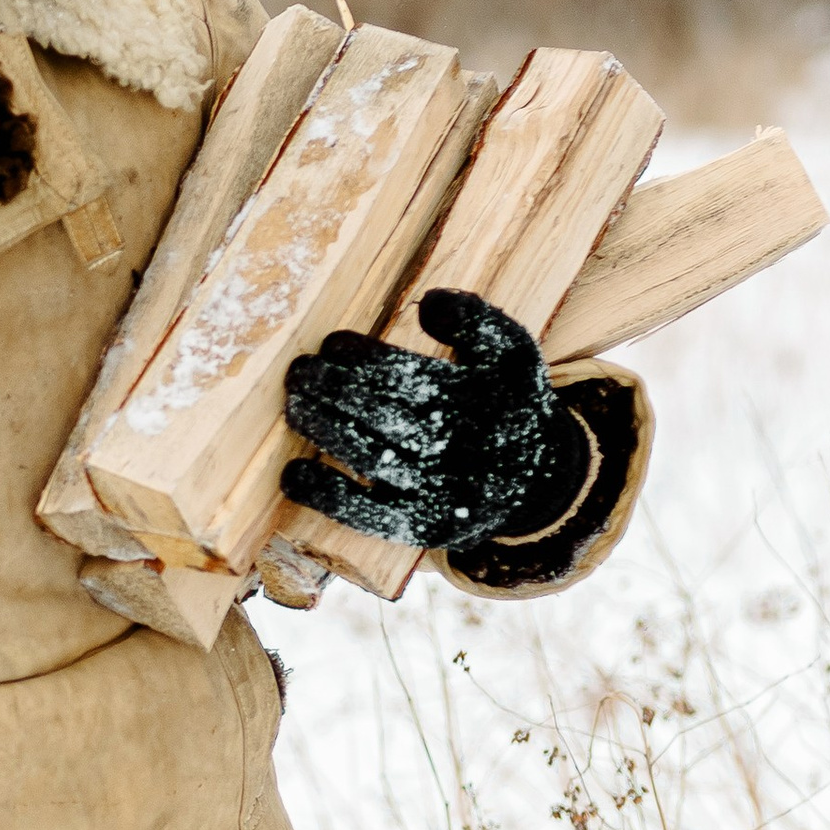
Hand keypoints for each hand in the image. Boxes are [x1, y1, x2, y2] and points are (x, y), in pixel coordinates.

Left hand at [281, 290, 589, 553]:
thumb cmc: (507, 401)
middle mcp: (457, 449)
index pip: (411, 376)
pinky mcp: (421, 527)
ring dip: (325, 431)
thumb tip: (429, 302)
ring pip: (371, 459)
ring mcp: (437, 492)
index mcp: (476, 400)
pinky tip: (293, 474)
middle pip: (385, 416)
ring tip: (294, 405)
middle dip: (336, 391)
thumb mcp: (509, 352)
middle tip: (300, 372)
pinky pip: (369, 516)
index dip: (366, 359)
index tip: (332, 344)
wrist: (535, 478)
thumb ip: (475, 320)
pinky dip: (328, 497)